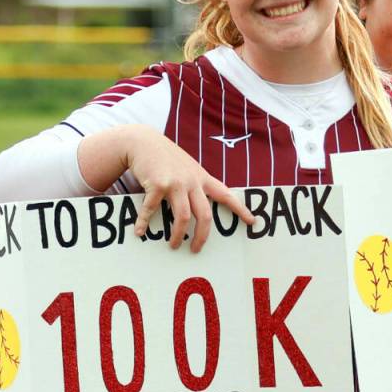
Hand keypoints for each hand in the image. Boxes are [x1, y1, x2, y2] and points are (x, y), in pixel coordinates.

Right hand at [124, 127, 254, 252]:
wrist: (144, 141)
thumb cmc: (166, 158)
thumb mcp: (188, 168)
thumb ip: (197, 183)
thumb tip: (203, 203)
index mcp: (202, 178)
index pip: (226, 194)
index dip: (240, 209)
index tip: (252, 221)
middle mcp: (192, 181)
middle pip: (205, 215)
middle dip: (202, 236)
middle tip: (196, 249)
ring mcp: (176, 183)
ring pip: (183, 217)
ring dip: (178, 235)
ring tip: (174, 245)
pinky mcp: (158, 184)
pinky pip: (152, 210)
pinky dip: (144, 222)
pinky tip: (139, 232)